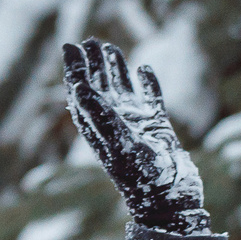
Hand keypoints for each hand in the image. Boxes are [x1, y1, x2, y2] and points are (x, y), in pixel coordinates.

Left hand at [61, 38, 207, 234]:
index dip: (75, 68)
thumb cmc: (141, 176)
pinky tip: (145, 69)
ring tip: (111, 48)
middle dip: (93, 63)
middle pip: (100, 87)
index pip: (82, 92)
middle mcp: (115, 124)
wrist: (170, 199)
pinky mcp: (158, 128)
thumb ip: (99, 113)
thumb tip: (78, 84)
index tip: (69, 46)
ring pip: (124, 90)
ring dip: (116, 69)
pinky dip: (148, 84)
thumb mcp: (117, 143)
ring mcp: (137, 125)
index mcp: (99, 127)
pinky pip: (152, 100)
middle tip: (90, 40)